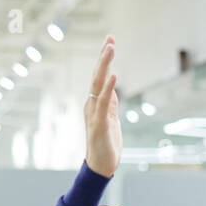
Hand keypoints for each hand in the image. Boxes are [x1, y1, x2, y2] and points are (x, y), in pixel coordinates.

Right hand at [84, 36, 121, 176]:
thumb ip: (111, 104)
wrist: (100, 167)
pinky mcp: (99, 123)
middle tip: (110, 38)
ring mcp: (94, 113)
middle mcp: (92, 105)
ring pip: (98, 84)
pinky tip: (113, 75)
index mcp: (96, 103)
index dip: (105, 59)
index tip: (110, 41)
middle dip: (104, 56)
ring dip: (105, 65)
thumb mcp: (111, 120)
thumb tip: (114, 89)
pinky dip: (108, 88)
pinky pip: (104, 102)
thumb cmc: (106, 145)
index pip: (100, 77)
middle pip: (97, 76)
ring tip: (111, 48)